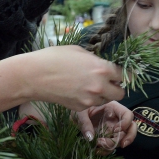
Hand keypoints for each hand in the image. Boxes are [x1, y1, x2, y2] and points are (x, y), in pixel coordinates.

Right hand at [0, 46, 125, 115]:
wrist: (34, 76)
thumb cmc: (54, 58)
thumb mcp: (79, 51)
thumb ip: (95, 59)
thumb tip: (103, 64)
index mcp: (102, 69)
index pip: (125, 75)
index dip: (125, 73)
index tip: (121, 73)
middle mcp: (99, 86)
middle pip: (121, 93)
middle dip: (117, 87)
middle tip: (109, 81)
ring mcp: (90, 100)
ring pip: (107, 100)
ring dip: (104, 94)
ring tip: (90, 85)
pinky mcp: (79, 108)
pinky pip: (92, 105)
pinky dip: (90, 99)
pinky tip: (78, 90)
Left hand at [75, 102, 137, 150]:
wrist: (73, 116)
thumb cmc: (78, 109)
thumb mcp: (79, 112)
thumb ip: (85, 123)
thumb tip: (90, 137)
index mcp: (113, 108)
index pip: (127, 114)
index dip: (125, 123)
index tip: (115, 130)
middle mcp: (116, 119)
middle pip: (131, 128)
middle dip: (129, 137)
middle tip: (122, 145)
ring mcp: (112, 129)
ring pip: (122, 139)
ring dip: (113, 145)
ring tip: (99, 145)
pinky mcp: (107, 138)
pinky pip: (112, 146)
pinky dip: (106, 150)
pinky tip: (97, 150)